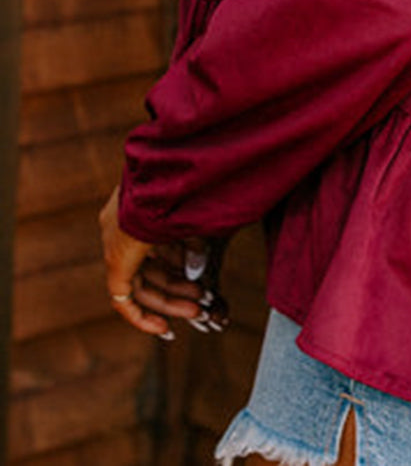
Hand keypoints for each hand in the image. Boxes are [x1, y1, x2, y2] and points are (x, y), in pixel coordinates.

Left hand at [99, 186, 227, 337]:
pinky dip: (141, 316)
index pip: (155, 247)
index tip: (195, 279)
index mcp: (139, 209)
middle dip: (178, 286)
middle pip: (150, 268)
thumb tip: (198, 265)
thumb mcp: (194, 216)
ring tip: (196, 307)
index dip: (176, 266)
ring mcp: (116, 243)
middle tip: (201, 298)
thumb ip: (195, 241)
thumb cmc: (187, 187)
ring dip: (169, 299)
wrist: (170, 178)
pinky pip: (123, 299)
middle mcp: (122, 227)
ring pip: (141, 284)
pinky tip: (163, 327)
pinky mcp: (115, 261)